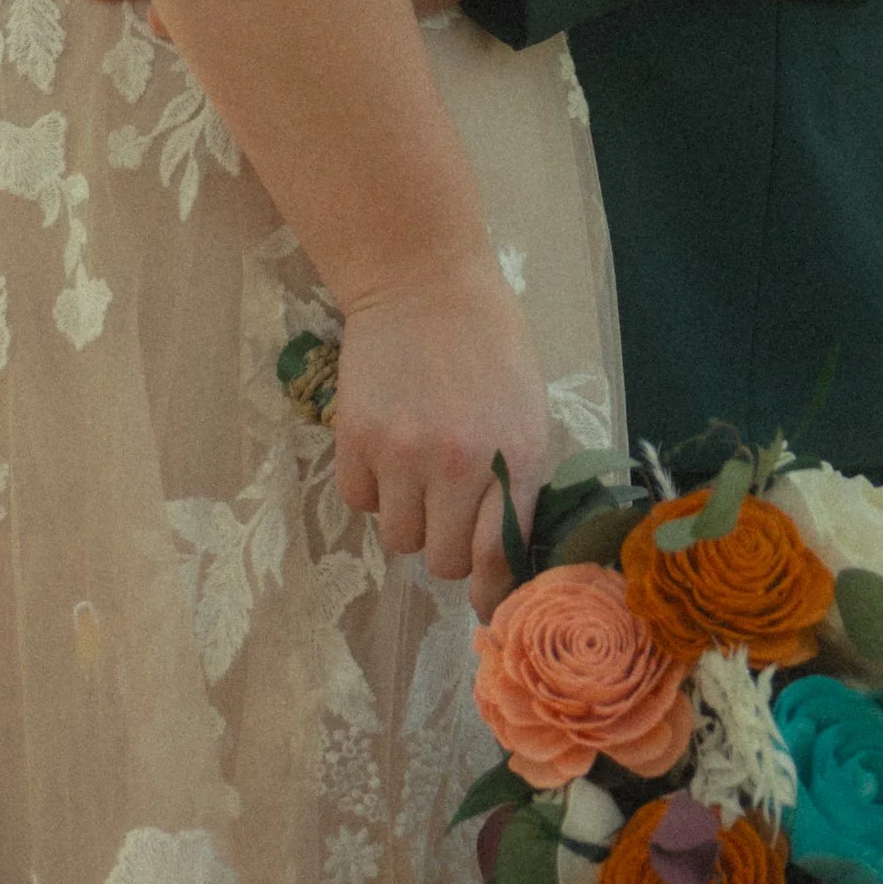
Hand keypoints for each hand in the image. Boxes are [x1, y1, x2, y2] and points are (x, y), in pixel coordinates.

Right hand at [332, 256, 549, 614]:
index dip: (492, 591)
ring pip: (398, 538)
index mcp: (515, 457)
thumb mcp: (527, 412)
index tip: (486, 602)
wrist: (423, 281)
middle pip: (444, 560)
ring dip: (408, 518)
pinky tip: (385, 450)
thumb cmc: (490, 345)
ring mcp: (402, 452)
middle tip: (449, 512)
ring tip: (415, 475)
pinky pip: (358, 501)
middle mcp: (459, 464)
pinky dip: (371, 489)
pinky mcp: (355, 438)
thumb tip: (506, 554)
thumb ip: (520, 481)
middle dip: (448, 546)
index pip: (500, 557)